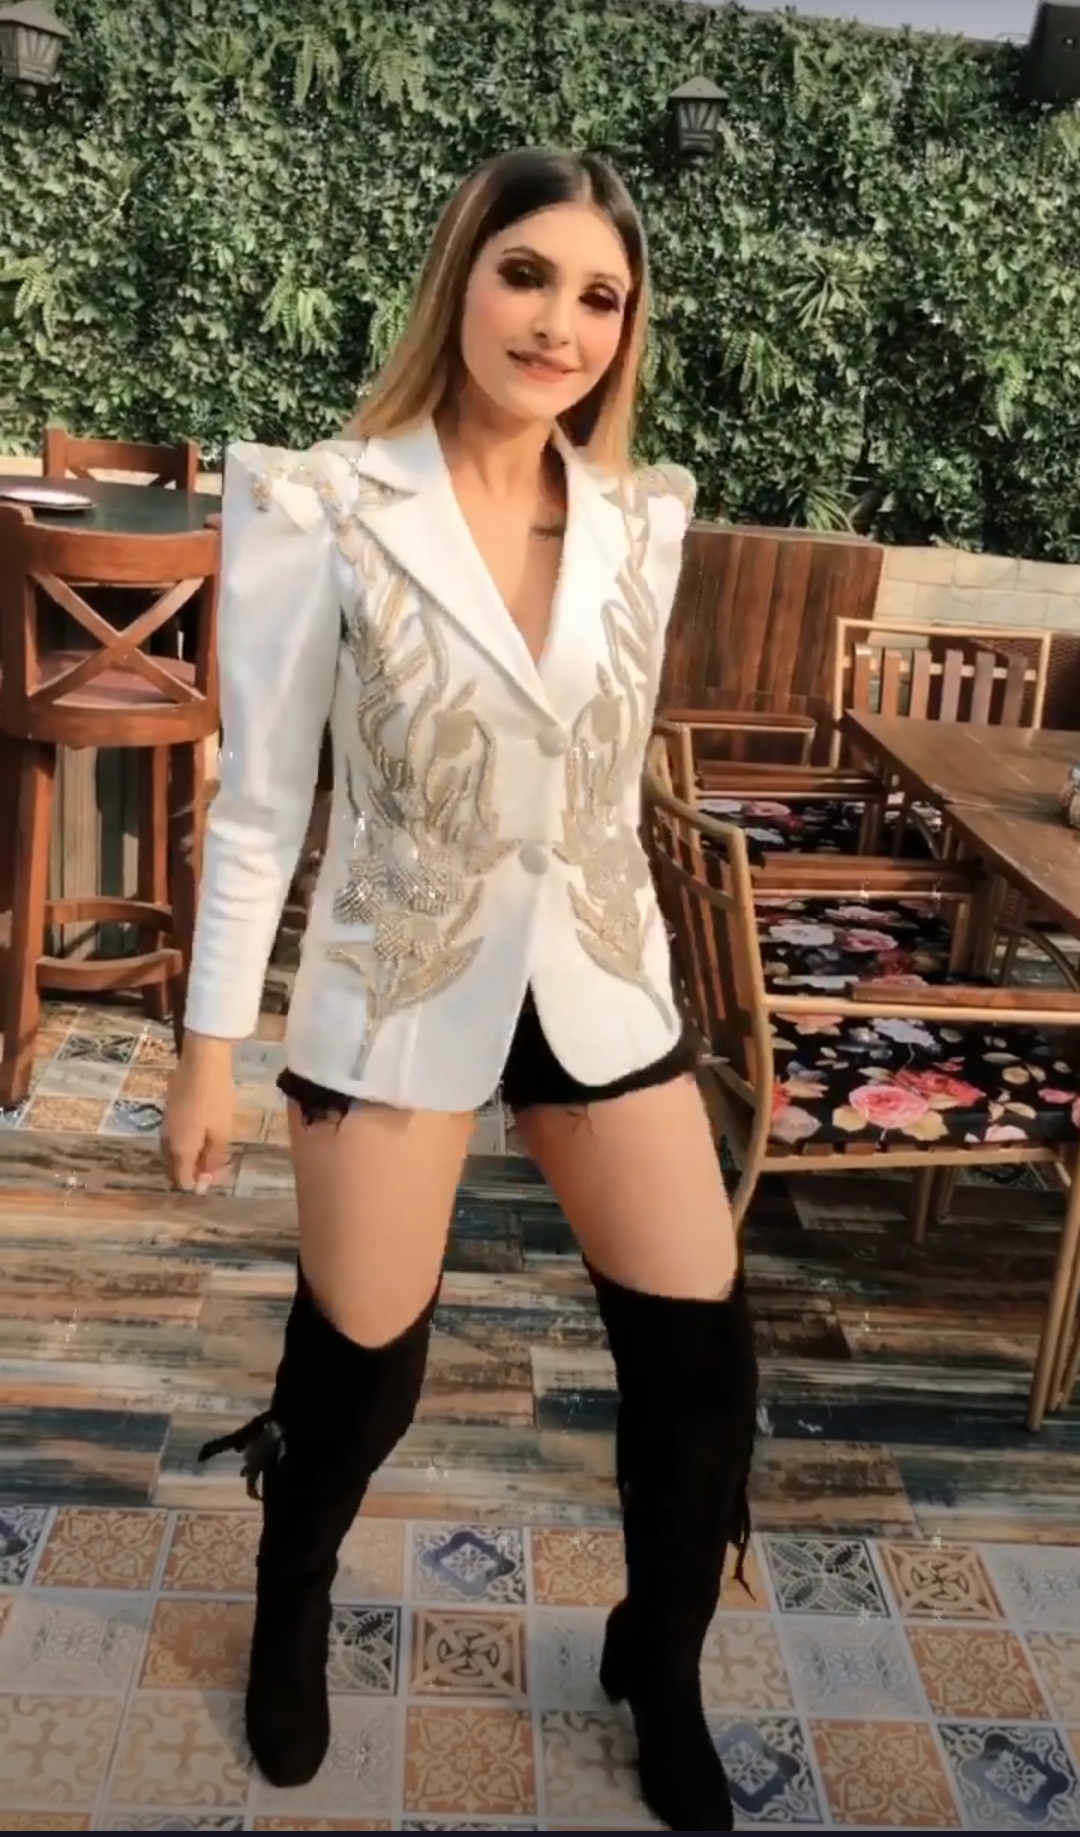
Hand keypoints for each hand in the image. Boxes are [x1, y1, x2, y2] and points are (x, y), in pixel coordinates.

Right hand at [162, 1035, 234, 1192]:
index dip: (195, 1184)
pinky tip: (199, 1136)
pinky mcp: (169, 1109)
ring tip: (207, 1153)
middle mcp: (168, 1140)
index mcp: (180, 1149)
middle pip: (174, 1165)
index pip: (181, 1178)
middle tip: (210, 1169)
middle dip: (190, 1172)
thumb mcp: (221, 1132)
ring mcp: (166, 1123)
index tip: (211, 1181)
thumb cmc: (215, 1100)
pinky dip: (185, 1142)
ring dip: (188, 1156)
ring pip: (173, 1150)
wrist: (201, 1062)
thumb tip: (205, 1180)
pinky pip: (174, 1136)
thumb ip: (213, 1158)